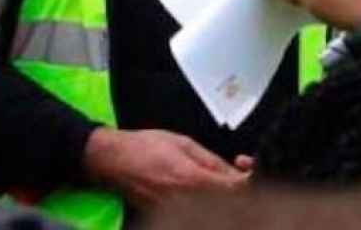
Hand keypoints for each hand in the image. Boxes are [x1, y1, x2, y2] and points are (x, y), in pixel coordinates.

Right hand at [81, 127, 244, 208]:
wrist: (112, 161)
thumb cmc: (146, 147)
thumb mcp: (185, 144)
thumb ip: (213, 161)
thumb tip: (236, 173)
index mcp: (193, 180)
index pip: (235, 190)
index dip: (249, 179)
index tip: (246, 166)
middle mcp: (186, 202)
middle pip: (227, 204)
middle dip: (238, 187)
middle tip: (238, 170)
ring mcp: (177, 212)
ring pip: (213, 210)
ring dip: (223, 195)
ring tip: (221, 177)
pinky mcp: (167, 217)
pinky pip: (197, 212)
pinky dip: (207, 202)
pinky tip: (204, 188)